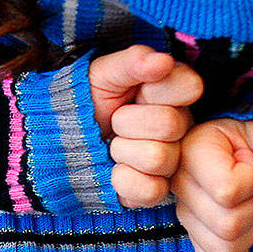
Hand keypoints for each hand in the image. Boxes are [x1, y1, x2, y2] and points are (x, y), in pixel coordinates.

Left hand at [90, 46, 202, 207]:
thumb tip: (161, 60)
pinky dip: (123, 180)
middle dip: (128, 121)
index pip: (190, 86)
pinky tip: (114, 170)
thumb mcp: (104, 73)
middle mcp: (180, 129)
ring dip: (122, 151)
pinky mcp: (155, 192)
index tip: (137, 91)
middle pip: (169, 124)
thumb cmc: (88, 102)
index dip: (156, 90)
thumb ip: (133, 61)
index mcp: (174, 95)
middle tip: (115, 121)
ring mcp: (170, 162)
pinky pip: (151, 190)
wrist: (62, 139)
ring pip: (157, 158)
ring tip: (112, 145)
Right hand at [172, 118, 252, 251]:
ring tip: (248, 202)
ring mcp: (183, 214)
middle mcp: (178, 184)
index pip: (227, 191)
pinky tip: (244, 228)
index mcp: (193, 150)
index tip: (252, 162)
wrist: (249, 150)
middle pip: (227, 225)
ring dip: (250, 231)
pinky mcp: (193, 238)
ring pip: (224, 250)